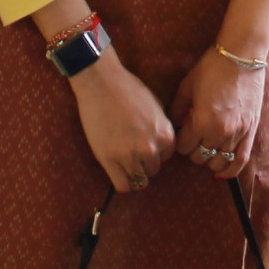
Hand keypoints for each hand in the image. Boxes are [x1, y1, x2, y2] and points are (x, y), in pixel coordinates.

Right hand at [71, 54, 180, 191]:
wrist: (101, 83)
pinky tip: (117, 172)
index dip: (155, 152)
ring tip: (122, 161)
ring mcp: (130, 156)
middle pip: (153, 169)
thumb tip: (161, 143)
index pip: (166, 157)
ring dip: (133, 173)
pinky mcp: (109, 160)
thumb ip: (161, 127)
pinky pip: (123, 186)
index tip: (143, 145)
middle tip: (129, 150)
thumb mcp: (156, 106)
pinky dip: (123, 183)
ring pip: (139, 180)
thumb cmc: (128, 88)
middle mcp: (151, 148)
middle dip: (143, 162)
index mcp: (166, 134)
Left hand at [172, 48, 264, 179]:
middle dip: (192, 149)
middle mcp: (220, 133)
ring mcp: (238, 134)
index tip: (180, 132)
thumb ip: (177, 110)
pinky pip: (241, 161)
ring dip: (209, 159)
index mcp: (202, 122)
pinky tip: (221, 174)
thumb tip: (174, 125)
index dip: (179, 141)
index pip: (183, 147)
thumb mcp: (187, 87)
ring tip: (206, 147)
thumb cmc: (212, 69)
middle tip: (193, 136)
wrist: (242, 57)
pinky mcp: (251, 132)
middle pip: (199, 157)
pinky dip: (230, 171)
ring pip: (218, 162)